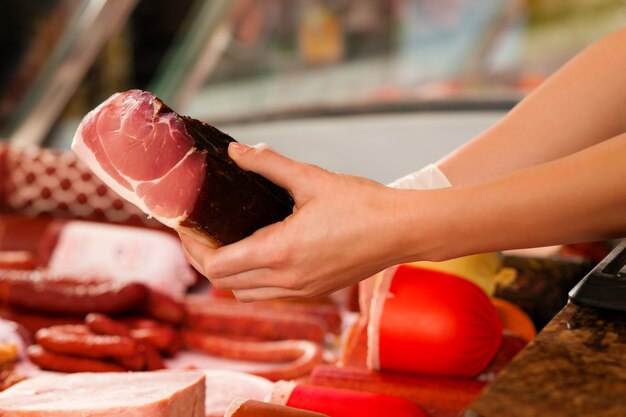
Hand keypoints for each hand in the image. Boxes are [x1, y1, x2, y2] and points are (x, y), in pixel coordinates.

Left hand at [180, 142, 410, 301]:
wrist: (403, 230)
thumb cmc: (363, 204)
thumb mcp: (312, 178)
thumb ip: (269, 163)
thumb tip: (236, 151)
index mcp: (282, 252)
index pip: (217, 265)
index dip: (192, 248)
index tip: (184, 226)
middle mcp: (288, 279)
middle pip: (224, 283)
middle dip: (202, 259)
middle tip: (196, 232)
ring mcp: (302, 289)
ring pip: (244, 292)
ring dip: (225, 272)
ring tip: (221, 242)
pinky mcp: (314, 290)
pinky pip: (268, 292)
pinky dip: (249, 278)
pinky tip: (255, 252)